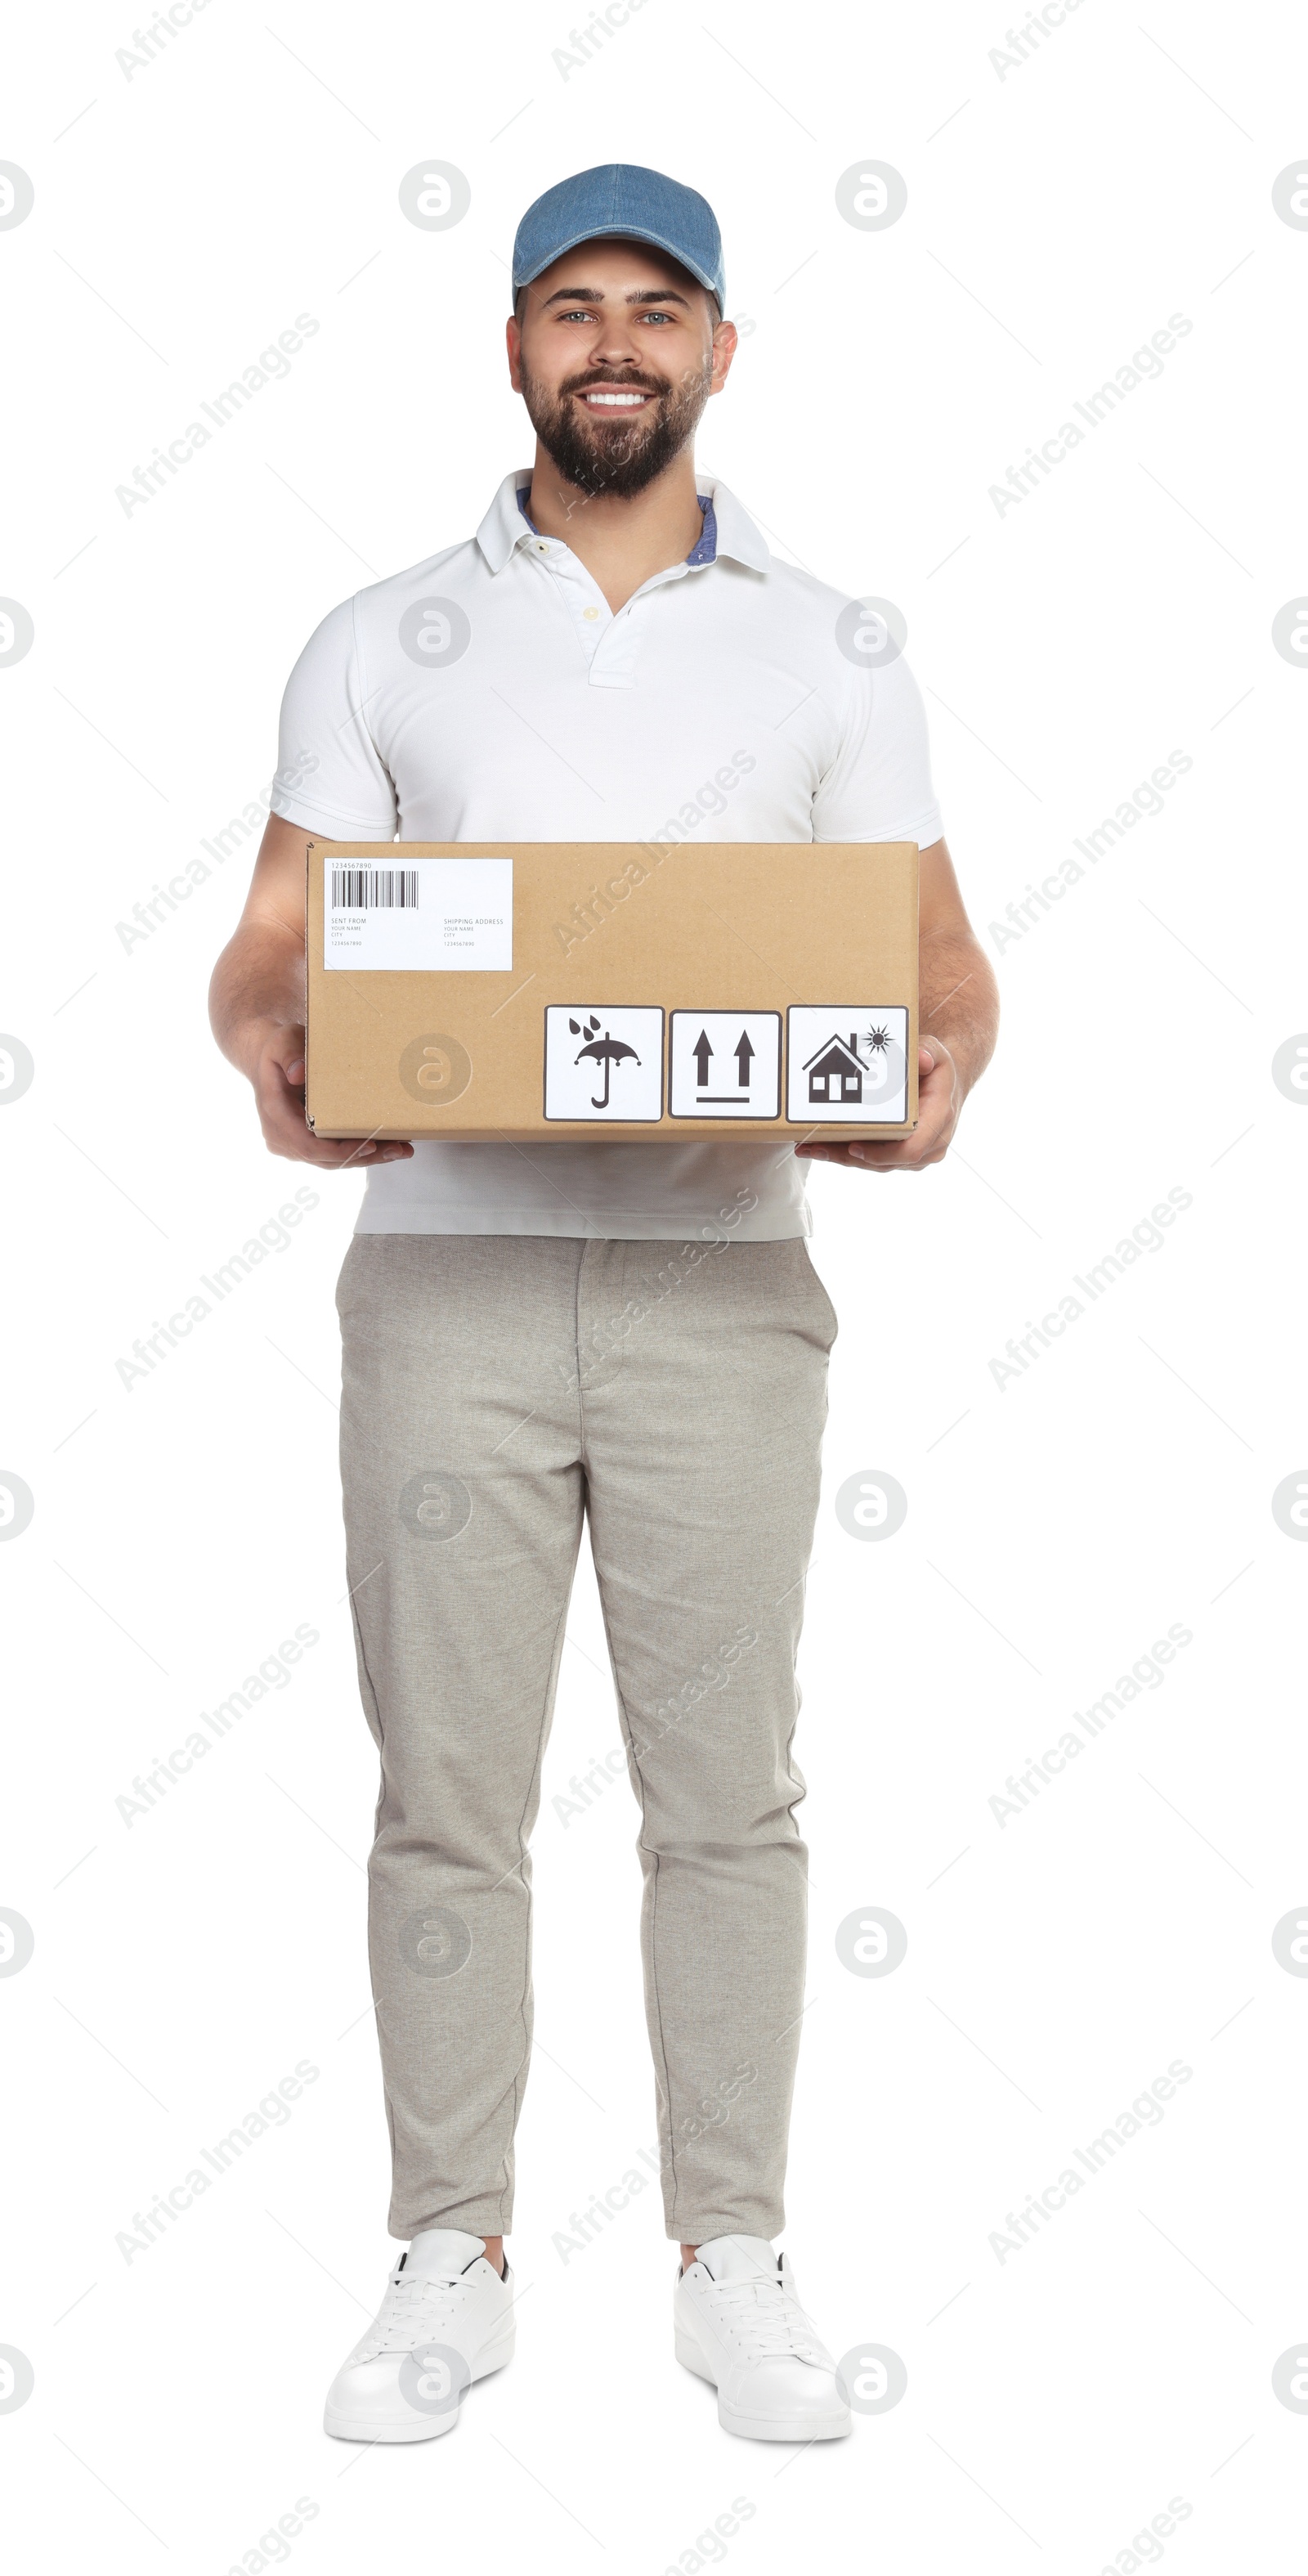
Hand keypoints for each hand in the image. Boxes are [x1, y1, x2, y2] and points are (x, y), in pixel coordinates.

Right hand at [253, 1024, 414, 1168]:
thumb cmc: (278, 1048)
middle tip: (397, 1149)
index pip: (307, 1145)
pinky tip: (386, 1146)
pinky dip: (358, 1151)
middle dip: (363, 1157)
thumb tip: (297, 1073)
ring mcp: (291, 1143)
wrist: (268, 1058)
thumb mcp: (283, 1042)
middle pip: (325, 1159)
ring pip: (331, 1161)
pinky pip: (332, 1154)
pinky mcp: (304, 1144)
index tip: (369, 1145)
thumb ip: (289, 1054)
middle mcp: (280, 1136)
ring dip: (366, 1158)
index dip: (339, 1151)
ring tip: (399, 1150)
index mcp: (275, 1114)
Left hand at [794, 1038, 959, 1172]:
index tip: (854, 1147)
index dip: (881, 1153)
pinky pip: (875, 1159)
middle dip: (848, 1157)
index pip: (912, 1148)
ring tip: (810, 1148)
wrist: (944, 1084)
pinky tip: (822, 1147)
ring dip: (842, 1158)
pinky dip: (848, 1154)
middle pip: (886, 1161)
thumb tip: (922, 1058)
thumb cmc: (937, 1070)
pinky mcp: (903, 1155)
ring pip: (877, 1164)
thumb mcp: (936, 1054)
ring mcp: (918, 1152)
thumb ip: (928, 1053)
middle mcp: (931, 1142)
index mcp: (939, 1119)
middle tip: (815, 1147)